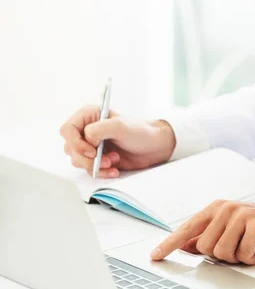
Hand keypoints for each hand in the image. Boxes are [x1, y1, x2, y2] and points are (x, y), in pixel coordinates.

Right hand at [60, 106, 175, 177]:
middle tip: (107, 159)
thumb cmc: (140, 131)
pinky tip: (115, 170)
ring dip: (95, 165)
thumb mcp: (120, 126)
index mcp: (88, 116)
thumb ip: (98, 130)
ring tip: (114, 161)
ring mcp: (91, 145)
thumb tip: (87, 141)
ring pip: (77, 160)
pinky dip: (101, 172)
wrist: (154, 147)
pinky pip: (89, 169)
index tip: (92, 151)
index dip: (75, 143)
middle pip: (70, 148)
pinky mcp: (97, 159)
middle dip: (87, 158)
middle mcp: (86, 130)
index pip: (67, 129)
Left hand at [150, 200, 254, 264]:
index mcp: (218, 208)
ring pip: (222, 253)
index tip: (156, 256)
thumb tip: (187, 247)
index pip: (188, 227)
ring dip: (238, 257)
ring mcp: (240, 216)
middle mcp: (226, 209)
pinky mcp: (254, 226)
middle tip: (239, 248)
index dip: (170, 243)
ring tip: (251, 247)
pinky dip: (251, 257)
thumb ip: (210, 236)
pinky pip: (242, 254)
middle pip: (205, 247)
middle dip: (222, 255)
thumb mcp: (233, 228)